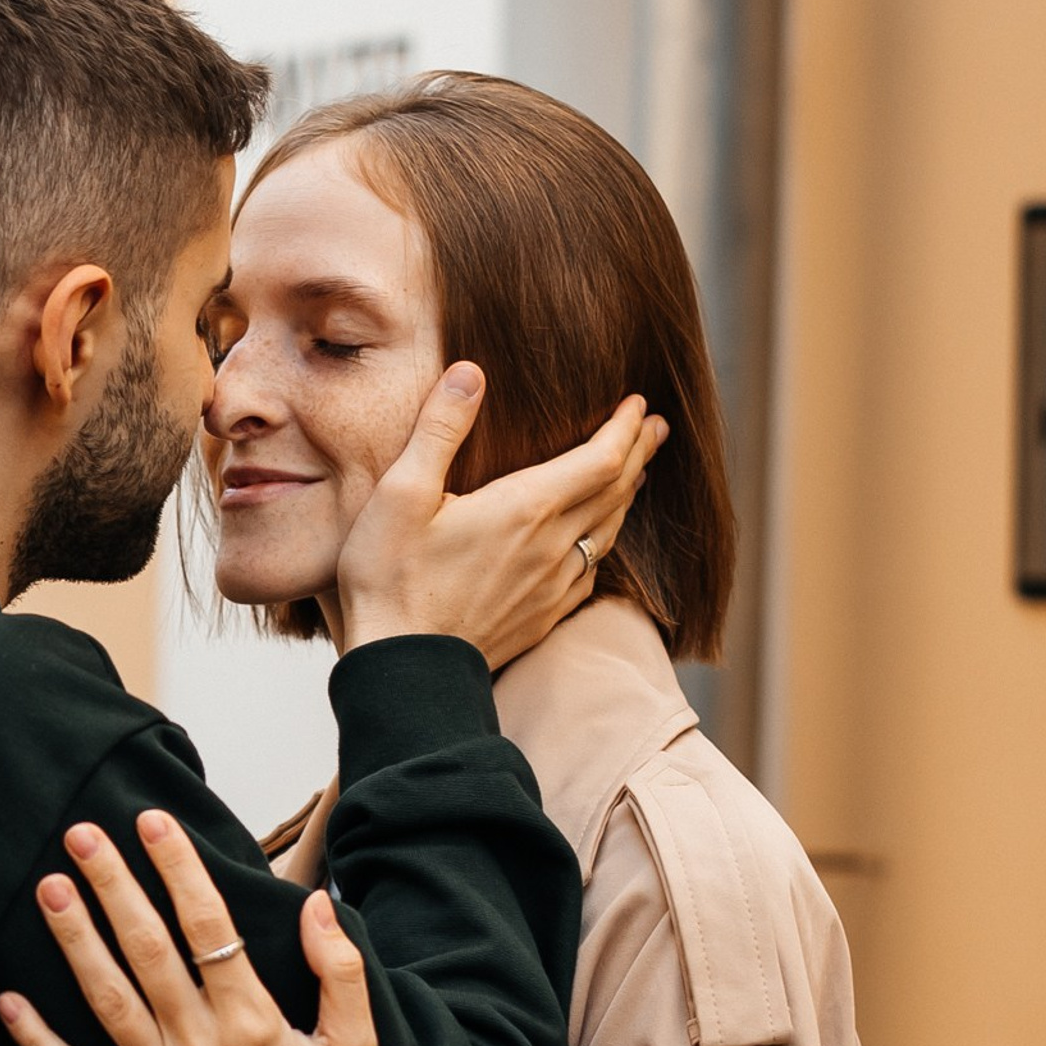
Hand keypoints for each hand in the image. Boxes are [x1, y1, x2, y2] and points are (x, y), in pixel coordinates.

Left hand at [0, 809, 375, 1045]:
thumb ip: (340, 972)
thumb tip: (317, 905)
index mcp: (255, 1023)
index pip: (209, 926)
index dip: (178, 869)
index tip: (152, 822)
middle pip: (147, 949)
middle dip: (112, 886)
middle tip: (81, 834)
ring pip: (106, 998)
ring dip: (75, 941)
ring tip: (49, 888)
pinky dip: (37, 1043)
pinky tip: (8, 1002)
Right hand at [335, 363, 668, 669]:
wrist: (402, 671)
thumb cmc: (390, 582)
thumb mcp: (401, 494)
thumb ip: (440, 429)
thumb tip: (470, 373)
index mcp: (526, 508)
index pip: (601, 458)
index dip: (625, 428)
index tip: (638, 403)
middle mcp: (552, 547)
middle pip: (615, 492)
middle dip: (638, 454)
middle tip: (655, 428)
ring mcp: (551, 588)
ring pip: (607, 533)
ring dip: (626, 498)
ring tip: (636, 474)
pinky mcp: (540, 619)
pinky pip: (590, 576)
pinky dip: (603, 546)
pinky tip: (597, 544)